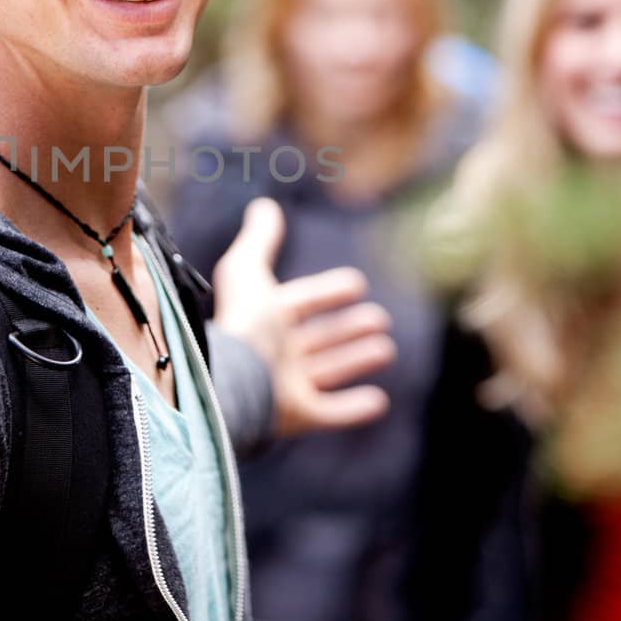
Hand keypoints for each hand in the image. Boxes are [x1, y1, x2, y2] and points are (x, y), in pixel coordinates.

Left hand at [211, 197, 393, 435]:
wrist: (234, 380)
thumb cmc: (243, 325)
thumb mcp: (248, 271)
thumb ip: (259, 239)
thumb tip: (264, 204)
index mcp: (266, 320)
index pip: (303, 302)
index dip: (328, 291)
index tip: (357, 284)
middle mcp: (277, 354)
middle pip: (318, 339)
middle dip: (348, 329)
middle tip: (380, 319)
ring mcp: (288, 387)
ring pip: (328, 371)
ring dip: (356, 360)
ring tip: (386, 349)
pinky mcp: (299, 416)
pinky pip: (331, 413)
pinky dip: (355, 408)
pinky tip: (380, 400)